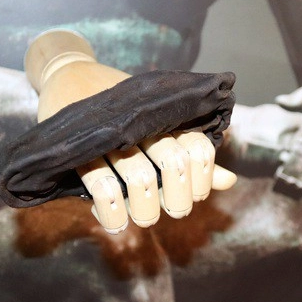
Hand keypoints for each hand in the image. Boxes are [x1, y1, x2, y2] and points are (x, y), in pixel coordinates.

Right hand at [26, 30, 235, 233]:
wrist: (71, 79)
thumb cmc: (123, 115)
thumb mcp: (161, 135)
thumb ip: (193, 160)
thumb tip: (230, 181)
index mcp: (167, 122)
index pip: (200, 150)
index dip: (204, 178)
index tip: (196, 195)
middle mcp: (145, 129)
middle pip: (175, 165)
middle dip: (177, 199)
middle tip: (173, 212)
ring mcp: (114, 139)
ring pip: (141, 179)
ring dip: (144, 209)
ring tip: (141, 219)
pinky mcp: (83, 151)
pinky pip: (102, 188)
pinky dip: (111, 212)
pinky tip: (114, 222)